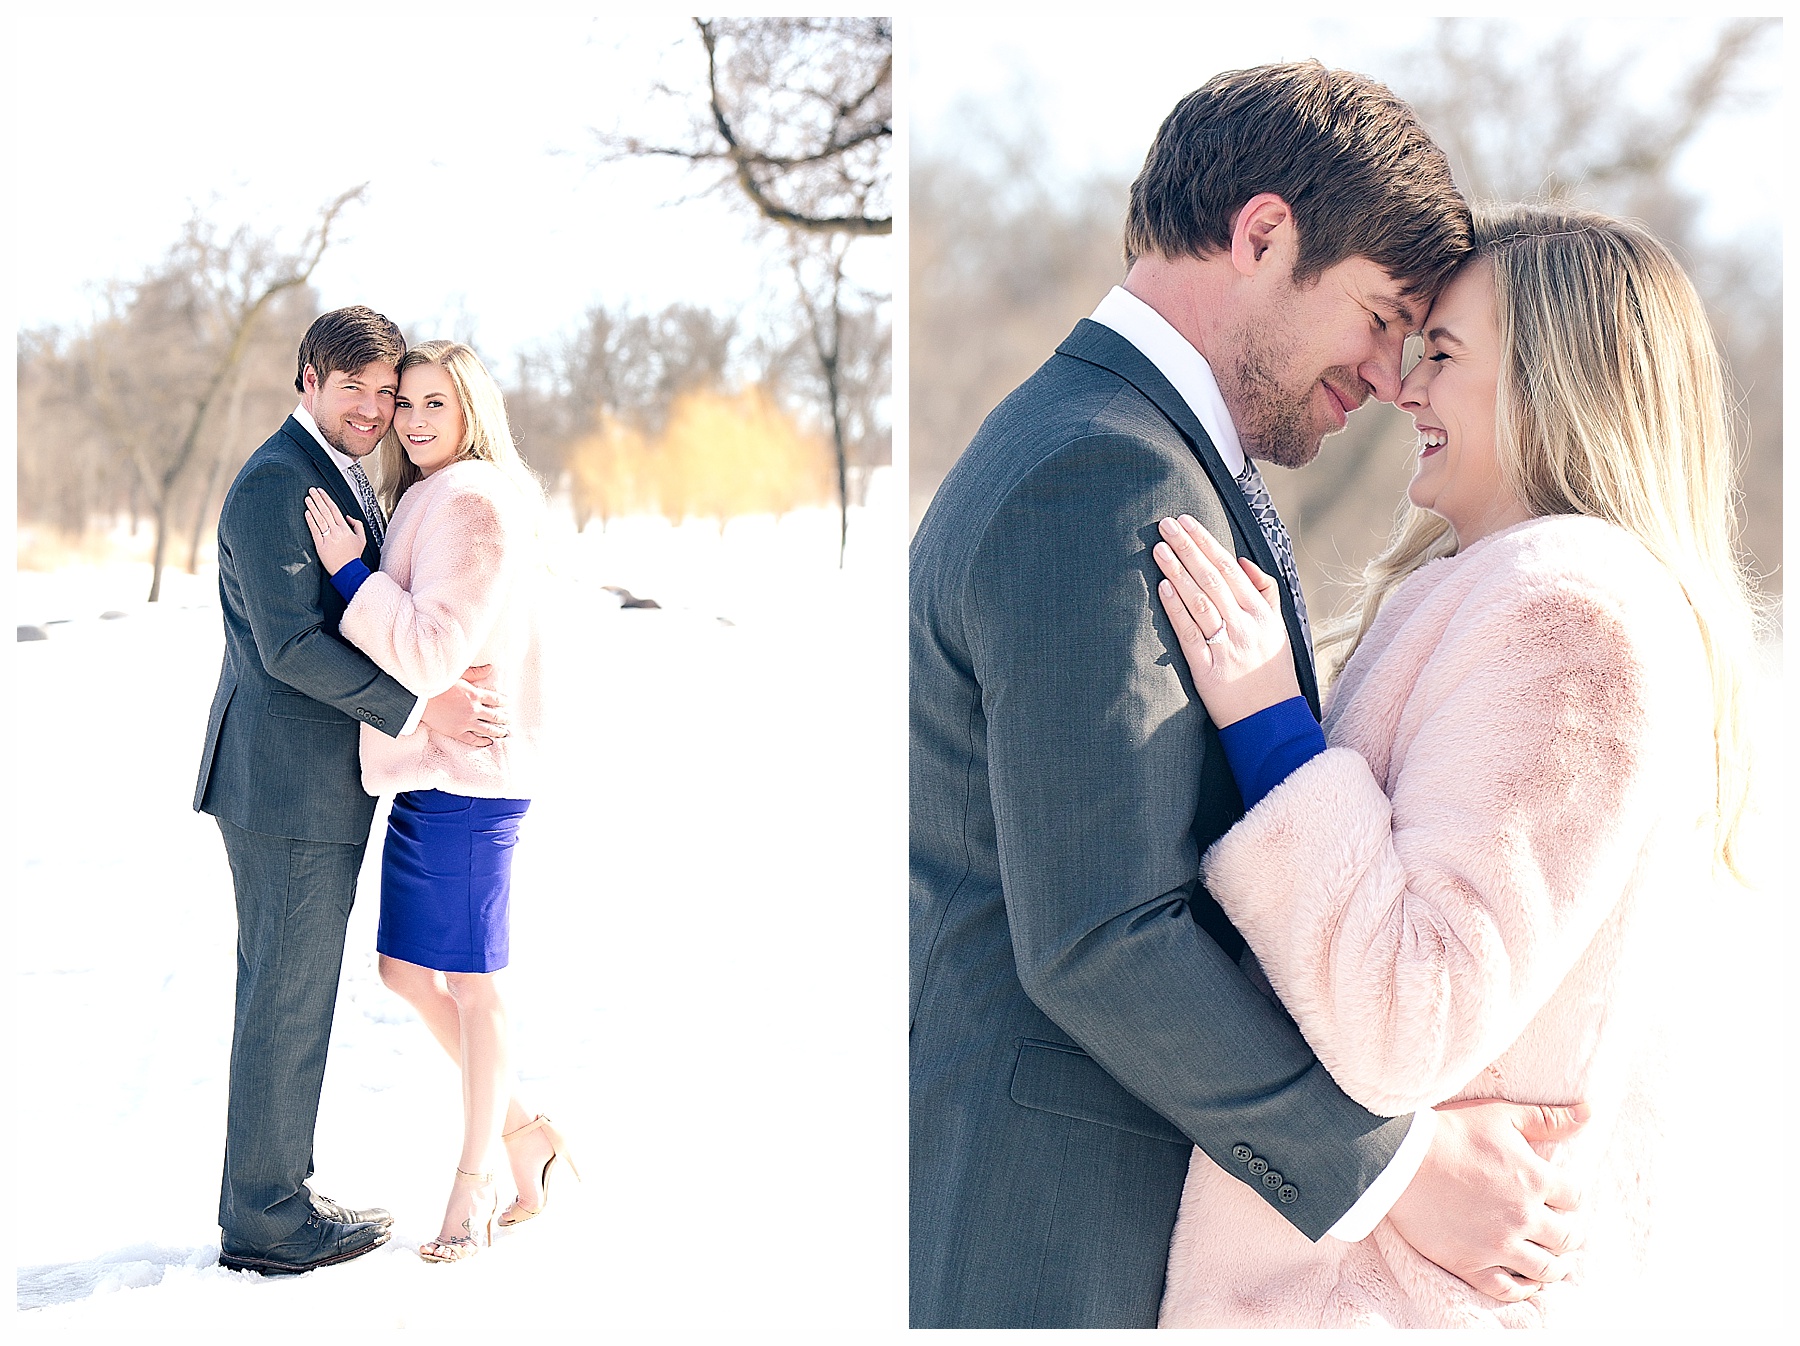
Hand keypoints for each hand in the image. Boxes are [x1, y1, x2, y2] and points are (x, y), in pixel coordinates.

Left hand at [304, 487, 365, 574]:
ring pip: (320, 519)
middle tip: (312, 490)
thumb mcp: (362, 539)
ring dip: (313, 507)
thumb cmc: (353, 557)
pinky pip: (315, 531)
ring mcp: (328, 538)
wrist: (348, 571)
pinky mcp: (320, 545)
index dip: (327, 499)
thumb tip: (348, 517)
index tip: (321, 491)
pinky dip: (310, 521)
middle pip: (326, 511)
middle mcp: (336, 531)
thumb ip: (357, 525)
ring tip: (307, 498)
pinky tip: (307, 513)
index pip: (335, 509)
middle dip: (318, 499)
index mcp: (346, 529)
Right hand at [422, 664, 509, 746]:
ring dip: (498, 731)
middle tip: (509, 720)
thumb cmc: (437, 684)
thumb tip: (490, 668)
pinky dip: (482, 741)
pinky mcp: (456, 732)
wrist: (419, 698)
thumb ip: (476, 673)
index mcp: (475, 695)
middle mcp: (473, 710)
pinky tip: (488, 742)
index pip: (495, 699)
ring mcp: (466, 722)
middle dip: (504, 718)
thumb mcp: (458, 675)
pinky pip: (473, 739)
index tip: (507, 703)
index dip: (503, 702)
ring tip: (504, 732)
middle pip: (495, 716)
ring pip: (487, 729)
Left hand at [1153, 514, 1298, 725]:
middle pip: (1212, 578)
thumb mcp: (1278, 628)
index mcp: (1261, 613)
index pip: (1230, 568)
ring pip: (1199, 601)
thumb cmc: (1271, 671)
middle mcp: (1246, 625)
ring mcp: (1227, 646)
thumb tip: (1242, 561)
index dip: (1207, 542)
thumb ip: (1264, 592)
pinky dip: (1176, 608)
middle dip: (1187, 548)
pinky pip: (1190, 633)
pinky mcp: (1208, 669)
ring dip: (1177, 571)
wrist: (1271, 719)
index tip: (1187, 522)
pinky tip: (1163, 588)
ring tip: (1159, 549)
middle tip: (1166, 525)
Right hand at [1387, 1098, 1590, 1302]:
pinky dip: (1523, 1289)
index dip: (1570, 1197)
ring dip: (1555, 1266)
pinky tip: (1525, 1282)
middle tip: (1563, 1233)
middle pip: (1567, 1238)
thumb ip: (1547, 1118)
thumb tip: (1589, 1113)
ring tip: (1553, 1261)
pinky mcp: (1471, 1263)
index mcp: (1535, 1180)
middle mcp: (1523, 1217)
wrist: (1399, 1157)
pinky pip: (1508, 1289)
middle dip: (1569, 1235)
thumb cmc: (1450, 1131)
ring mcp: (1498, 1244)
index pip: (1575, 1197)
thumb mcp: (1501, 1115)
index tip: (1561, 1199)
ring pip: (1545, 1269)